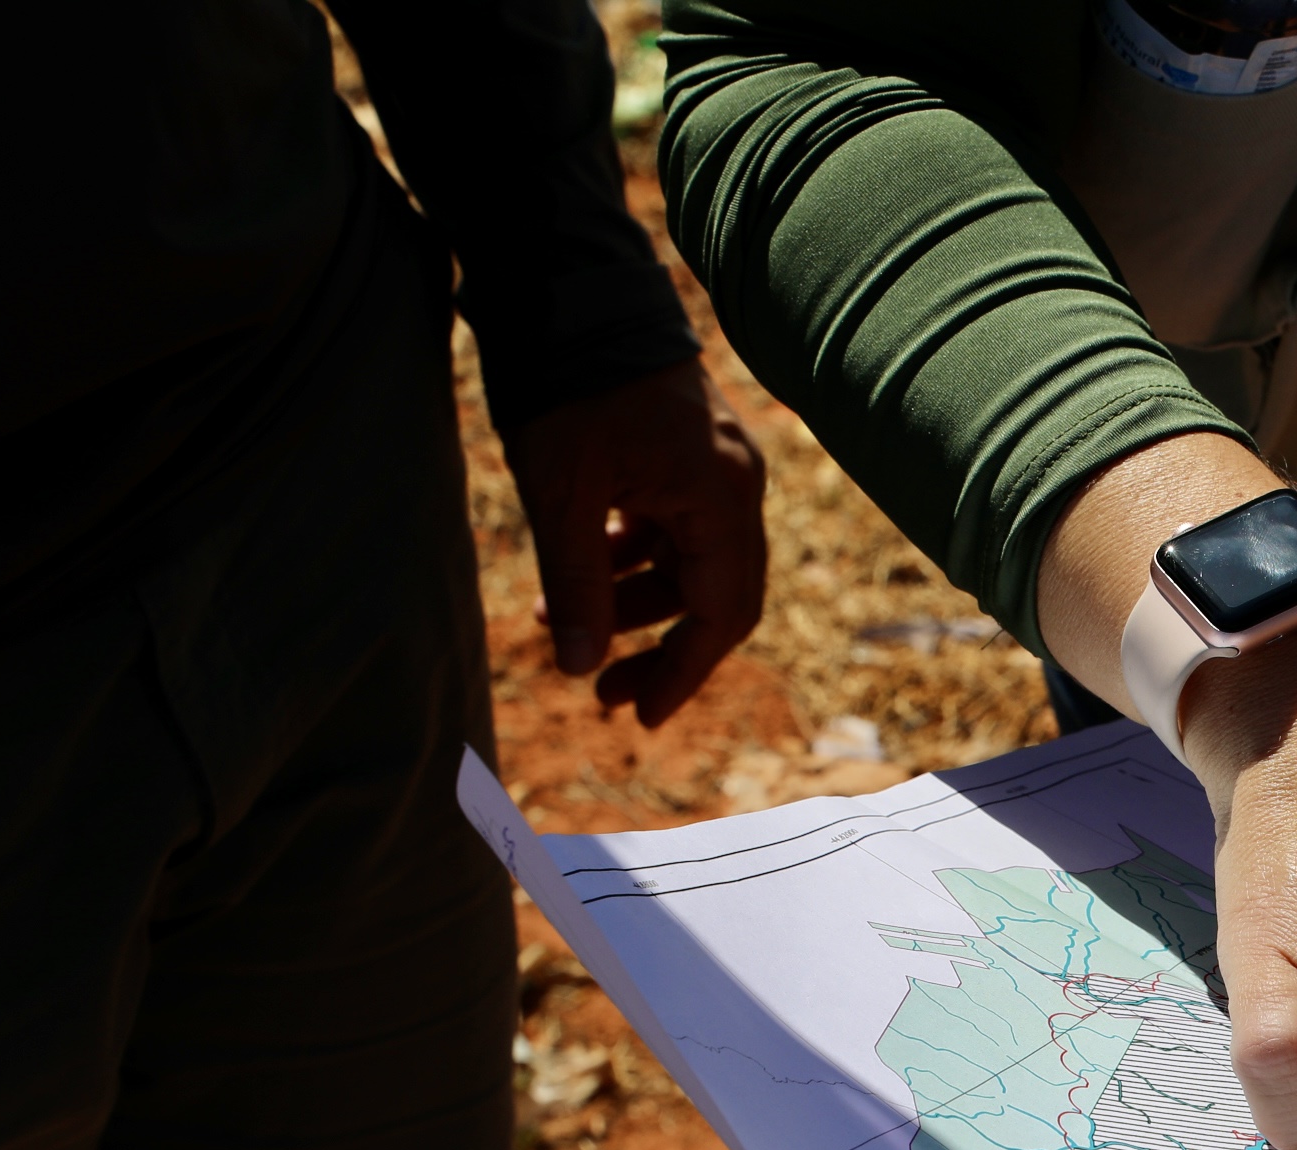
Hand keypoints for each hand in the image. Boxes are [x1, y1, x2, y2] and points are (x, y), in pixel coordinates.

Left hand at [502, 359, 769, 726]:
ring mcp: (714, 464)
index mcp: (720, 499)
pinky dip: (633, 554)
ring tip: (562, 621)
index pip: (719, 613)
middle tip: (602, 689)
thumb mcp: (563, 495)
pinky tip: (581, 562)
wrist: (566, 286)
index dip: (681, 672)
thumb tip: (580, 667)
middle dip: (659, 645)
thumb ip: (577, 584)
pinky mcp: (686, 449)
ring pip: (689, 560)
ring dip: (634, 599)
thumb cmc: (568, 386)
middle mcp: (734, 485)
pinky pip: (675, 523)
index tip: (639, 715)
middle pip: (714, 594)